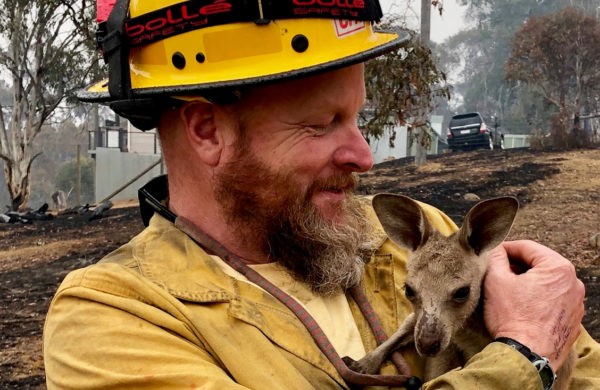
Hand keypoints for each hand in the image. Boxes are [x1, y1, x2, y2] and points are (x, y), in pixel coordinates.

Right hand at [483, 240, 584, 368]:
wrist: (527, 356)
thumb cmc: (512, 318)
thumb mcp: (495, 280)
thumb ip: (495, 257)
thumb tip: (496, 250)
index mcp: (558, 268)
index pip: (527, 247)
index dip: (505, 248)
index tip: (492, 254)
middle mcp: (573, 283)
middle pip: (539, 264)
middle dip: (518, 266)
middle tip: (497, 273)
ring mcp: (576, 302)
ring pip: (546, 282)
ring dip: (528, 282)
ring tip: (508, 291)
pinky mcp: (573, 319)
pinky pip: (553, 300)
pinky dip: (538, 298)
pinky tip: (521, 307)